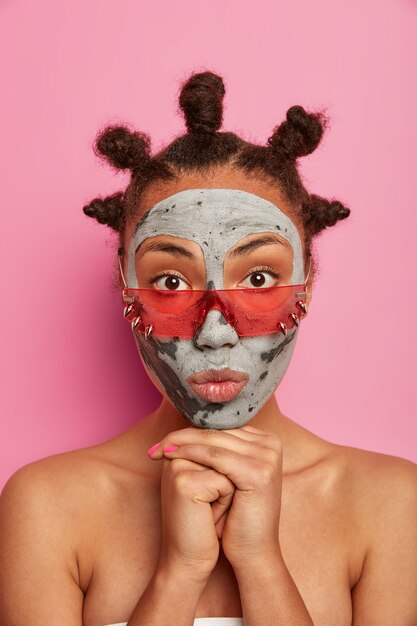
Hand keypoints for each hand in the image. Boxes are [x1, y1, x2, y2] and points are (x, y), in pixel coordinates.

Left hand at [149, 426, 282, 568]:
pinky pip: (216, 456)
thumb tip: (185, 428)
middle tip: (156, 444)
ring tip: (160, 449)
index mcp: (267, 441)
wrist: (252, 552)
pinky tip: (171, 456)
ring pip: (215, 441)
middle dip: (183, 436)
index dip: (192, 432)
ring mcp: (268, 456)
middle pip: (218, 432)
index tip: (165, 440)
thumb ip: (217, 450)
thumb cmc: (236, 517)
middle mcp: (271, 444)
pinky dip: (190, 453)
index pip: (222, 428)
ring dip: (182, 443)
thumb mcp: (227, 477)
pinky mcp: (259, 471)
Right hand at [156, 454, 235, 580]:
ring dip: (228, 490)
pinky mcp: (184, 482)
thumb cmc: (205, 523)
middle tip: (207, 507)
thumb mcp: (213, 484)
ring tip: (208, 510)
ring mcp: (178, 466)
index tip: (210, 497)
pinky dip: (224, 503)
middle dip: (227, 482)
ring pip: (227, 465)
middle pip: (225, 453)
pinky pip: (224, 482)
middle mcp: (176, 453)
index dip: (228, 472)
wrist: (190, 560)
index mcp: (180, 450)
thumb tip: (240, 437)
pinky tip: (207, 518)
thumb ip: (220, 457)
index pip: (221, 443)